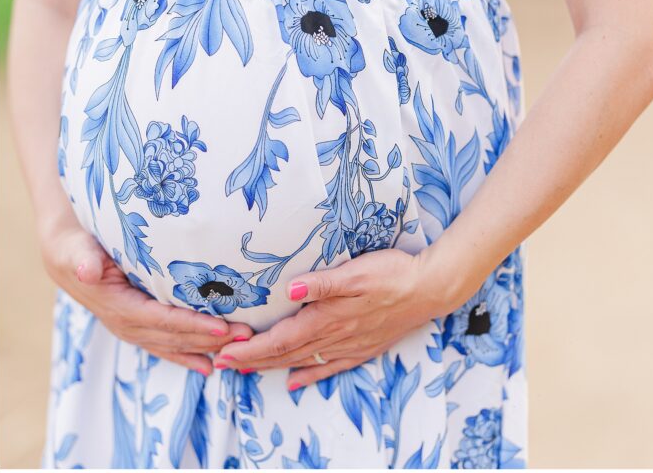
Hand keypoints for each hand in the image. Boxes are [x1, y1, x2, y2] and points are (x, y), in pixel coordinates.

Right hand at [40, 213, 253, 374]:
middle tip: (246, 336)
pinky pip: (166, 345)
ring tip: (239, 347)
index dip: (191, 326)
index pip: (162, 320)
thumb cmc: (77, 249)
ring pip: (175, 344)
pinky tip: (209, 364)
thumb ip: (84, 260)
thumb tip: (87, 270)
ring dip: (207, 347)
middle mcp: (127, 324)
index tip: (222, 328)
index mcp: (118, 307)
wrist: (68, 258)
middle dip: (211, 339)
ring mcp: (133, 329)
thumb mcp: (78, 251)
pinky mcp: (139, 326)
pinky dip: (188, 355)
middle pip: (175, 336)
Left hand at [212, 249, 441, 388]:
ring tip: (246, 371)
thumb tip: (290, 290)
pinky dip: (308, 375)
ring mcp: (349, 345)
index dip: (251, 348)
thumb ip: (323, 282)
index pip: (281, 338)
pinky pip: (329, 367)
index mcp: (328, 317)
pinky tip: (295, 382)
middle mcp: (334, 336)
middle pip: (286, 353)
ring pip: (302, 361)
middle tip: (222, 364)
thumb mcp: (357, 271)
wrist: (429, 289)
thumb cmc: (392, 273)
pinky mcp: (362, 347)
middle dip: (252, 360)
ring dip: (272, 367)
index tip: (225, 353)